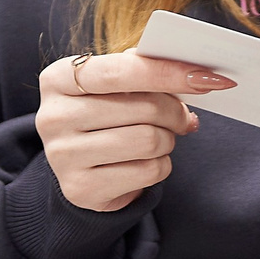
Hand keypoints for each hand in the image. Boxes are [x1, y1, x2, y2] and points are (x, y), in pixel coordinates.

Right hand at [36, 52, 234, 212]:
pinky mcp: (80, 188)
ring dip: (168, 140)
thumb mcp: (113, 87)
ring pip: (149, 141)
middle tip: (183, 117)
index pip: (121, 71)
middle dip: (175, 112)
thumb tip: (193, 75)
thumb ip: (143, 71)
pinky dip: (160, 165)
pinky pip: (147, 172)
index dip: (168, 72)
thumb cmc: (104, 115)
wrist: (79, 168)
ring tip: (162, 138)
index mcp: (58, 78)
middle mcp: (53, 116)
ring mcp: (63, 155)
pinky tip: (148, 162)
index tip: (205, 77)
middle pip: (143, 108)